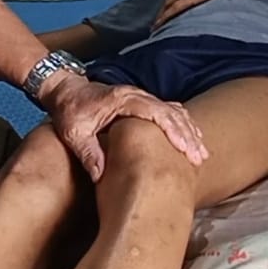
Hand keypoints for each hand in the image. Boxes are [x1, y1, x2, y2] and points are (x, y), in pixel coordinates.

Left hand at [39, 73, 208, 181]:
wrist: (66, 91)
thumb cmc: (69, 111)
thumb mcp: (74, 134)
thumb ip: (88, 153)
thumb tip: (101, 177)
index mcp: (122, 100)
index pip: (155, 112)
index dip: (172, 130)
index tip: (185, 148)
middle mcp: (136, 96)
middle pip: (170, 112)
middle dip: (187, 134)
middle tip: (199, 157)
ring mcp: (140, 98)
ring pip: (173, 111)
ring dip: (188, 130)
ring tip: (201, 151)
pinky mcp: (141, 104)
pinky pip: (167, 111)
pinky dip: (181, 124)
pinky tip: (191, 138)